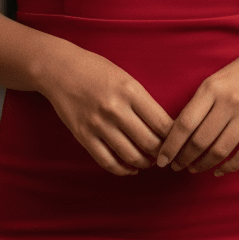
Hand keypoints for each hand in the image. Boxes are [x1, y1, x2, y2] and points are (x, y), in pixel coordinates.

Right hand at [38, 42, 173, 175]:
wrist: (60, 69)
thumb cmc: (97, 70)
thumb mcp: (126, 78)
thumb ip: (144, 101)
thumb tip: (164, 128)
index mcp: (131, 91)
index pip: (162, 123)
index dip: (174, 137)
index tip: (178, 141)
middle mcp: (116, 109)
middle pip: (150, 143)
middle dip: (162, 153)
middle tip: (166, 155)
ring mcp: (98, 124)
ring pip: (131, 156)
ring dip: (145, 163)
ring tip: (149, 161)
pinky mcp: (84, 136)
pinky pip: (108, 162)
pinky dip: (123, 170)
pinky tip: (131, 168)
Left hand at [156, 32, 238, 177]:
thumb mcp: (217, 78)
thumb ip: (201, 102)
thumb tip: (177, 133)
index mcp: (212, 87)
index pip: (184, 123)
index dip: (171, 146)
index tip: (161, 159)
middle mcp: (229, 100)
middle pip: (200, 141)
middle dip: (184, 158)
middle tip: (176, 166)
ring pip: (220, 150)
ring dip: (203, 164)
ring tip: (194, 168)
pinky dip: (229, 167)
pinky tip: (219, 171)